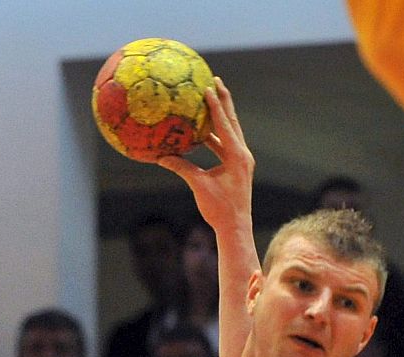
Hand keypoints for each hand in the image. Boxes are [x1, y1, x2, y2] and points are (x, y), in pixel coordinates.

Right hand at [156, 80, 253, 236]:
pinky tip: (203, 132)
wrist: (235, 227)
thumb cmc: (218, 209)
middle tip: (216, 82)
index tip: (208, 87)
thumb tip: (161, 157)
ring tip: (210, 101)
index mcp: (236, 156)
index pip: (224, 125)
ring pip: (230, 132)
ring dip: (220, 117)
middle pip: (232, 122)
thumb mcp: (198, 185)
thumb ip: (182, 168)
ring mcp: (241, 161)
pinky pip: (225, 146)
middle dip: (224, 101)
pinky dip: (215, 137)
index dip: (215, 106)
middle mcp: (242, 155)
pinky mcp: (237, 167)